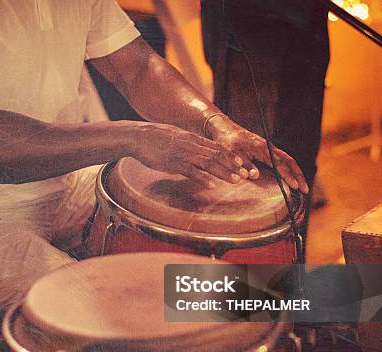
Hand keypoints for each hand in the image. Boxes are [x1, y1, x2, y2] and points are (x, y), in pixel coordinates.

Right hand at [127, 121, 249, 186]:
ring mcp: (183, 154)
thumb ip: (187, 142)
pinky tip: (212, 185)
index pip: (216, 147)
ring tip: (235, 181)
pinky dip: (203, 178)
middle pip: (216, 155)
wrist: (138, 137)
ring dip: (223, 173)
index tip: (240, 163)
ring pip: (208, 164)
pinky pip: (191, 171)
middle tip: (244, 175)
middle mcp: (191, 145)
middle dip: (232, 166)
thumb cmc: (154, 137)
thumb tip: (195, 148)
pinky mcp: (173, 163)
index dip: (230, 155)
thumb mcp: (175, 135)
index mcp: (192, 138)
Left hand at [204, 114, 308, 192]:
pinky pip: (282, 160)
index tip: (294, 186)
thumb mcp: (232, 155)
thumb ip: (243, 165)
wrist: (225, 129)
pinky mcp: (267, 151)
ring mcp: (269, 149)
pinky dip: (289, 170)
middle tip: (305, 190)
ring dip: (296, 173)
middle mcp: (268, 148)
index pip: (279, 163)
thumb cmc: (227, 143)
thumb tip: (255, 175)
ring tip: (303, 187)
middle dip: (298, 175)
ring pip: (288, 160)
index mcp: (261, 148)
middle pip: (289, 161)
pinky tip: (292, 179)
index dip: (287, 175)